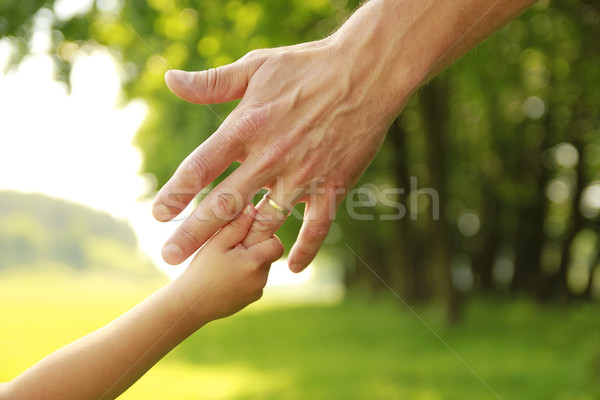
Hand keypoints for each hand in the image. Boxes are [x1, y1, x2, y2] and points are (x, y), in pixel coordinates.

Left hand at [153, 22, 410, 271]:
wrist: (365, 73)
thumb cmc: (307, 66)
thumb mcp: (255, 66)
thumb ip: (211, 82)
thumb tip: (170, 80)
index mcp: (245, 127)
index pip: (200, 167)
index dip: (175, 193)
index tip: (158, 215)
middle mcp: (269, 156)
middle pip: (224, 204)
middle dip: (193, 233)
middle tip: (169, 256)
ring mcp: (302, 175)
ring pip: (265, 222)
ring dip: (244, 244)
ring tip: (226, 263)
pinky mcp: (332, 185)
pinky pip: (317, 228)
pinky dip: (305, 250)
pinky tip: (291, 267)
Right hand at [178, 203, 283, 322]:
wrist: (190, 305)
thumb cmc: (201, 271)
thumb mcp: (216, 243)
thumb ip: (236, 225)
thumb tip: (251, 207)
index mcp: (255, 262)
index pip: (275, 243)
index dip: (263, 236)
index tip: (243, 236)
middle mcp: (261, 278)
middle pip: (268, 255)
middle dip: (254, 248)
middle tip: (230, 249)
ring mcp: (257, 291)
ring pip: (261, 268)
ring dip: (249, 262)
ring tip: (224, 264)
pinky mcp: (251, 300)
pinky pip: (254, 281)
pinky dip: (244, 276)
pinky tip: (224, 278)